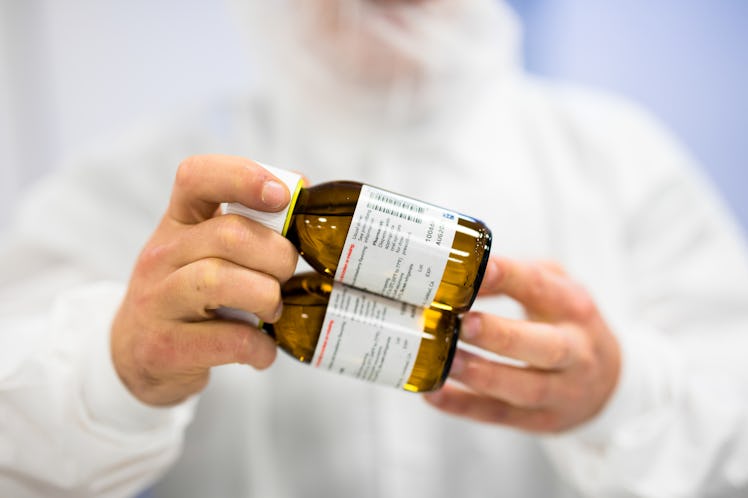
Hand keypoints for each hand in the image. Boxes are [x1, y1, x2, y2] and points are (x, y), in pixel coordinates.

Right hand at [111, 155, 297, 405]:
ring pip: (220, 280)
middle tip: (285, 276)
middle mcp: (161, 254)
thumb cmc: (188, 294)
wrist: (135, 355)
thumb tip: (301, 190)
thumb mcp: (207, 250)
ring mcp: (157, 301)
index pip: (197, 177)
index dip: (244, 177)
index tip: (282, 196)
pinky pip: (228, 339)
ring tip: (273, 310)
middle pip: (229, 234)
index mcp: (179, 222)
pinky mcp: (164, 347)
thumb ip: (248, 222)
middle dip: (278, 256)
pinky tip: (262, 349)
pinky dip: (260, 346)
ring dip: (267, 296)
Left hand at [424, 256, 620, 432]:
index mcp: (575, 307)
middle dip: (501, 335)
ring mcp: (562, 391)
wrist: (610, 380)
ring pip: (523, 388)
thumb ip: (515, 276)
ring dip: (481, 375)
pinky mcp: (541, 420)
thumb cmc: (567, 323)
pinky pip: (499, 415)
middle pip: (545, 346)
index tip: (478, 270)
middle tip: (463, 323)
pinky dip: (464, 406)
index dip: (509, 277)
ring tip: (445, 360)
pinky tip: (434, 393)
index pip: (542, 288)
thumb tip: (462, 275)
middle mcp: (576, 351)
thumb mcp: (554, 287)